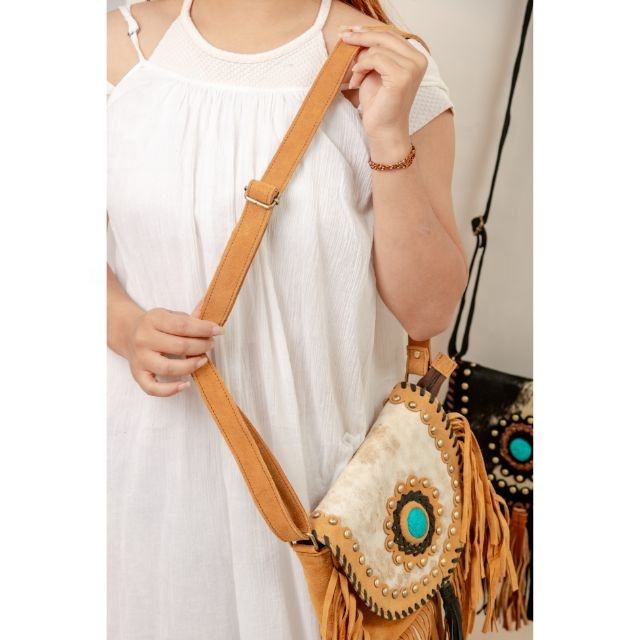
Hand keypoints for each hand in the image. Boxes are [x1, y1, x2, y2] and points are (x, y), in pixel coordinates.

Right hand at [123, 307, 221, 396]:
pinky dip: (170, 390)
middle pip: (179, 346)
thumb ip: (191, 318)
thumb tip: (212, 312)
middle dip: (201, 346)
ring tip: (203, 360)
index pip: (183, 325)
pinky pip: (153, 388)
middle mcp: (144, 339)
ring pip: (168, 368)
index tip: (218, 331)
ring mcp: (140, 358)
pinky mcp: (138, 374)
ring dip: (191, 366)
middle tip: (210, 345)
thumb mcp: (170, 315)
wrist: (127, 333)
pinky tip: (185, 384)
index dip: (204, 329)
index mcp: (153, 320)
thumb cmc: (156, 325)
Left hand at [340, 27, 427, 149]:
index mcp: (416, 57)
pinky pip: (375, 58)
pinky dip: (362, 66)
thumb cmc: (379, 105)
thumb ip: (373, 53)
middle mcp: (419, 60)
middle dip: (361, 36)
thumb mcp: (375, 72)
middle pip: (386, 36)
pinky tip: (356, 80)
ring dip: (360, 62)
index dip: (369, 31)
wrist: (384, 131)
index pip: (391, 34)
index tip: (349, 31)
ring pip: (378, 48)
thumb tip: (358, 34)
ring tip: (356, 78)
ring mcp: (412, 68)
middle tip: (342, 36)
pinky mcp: (402, 77)